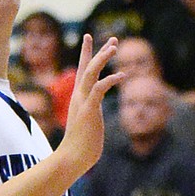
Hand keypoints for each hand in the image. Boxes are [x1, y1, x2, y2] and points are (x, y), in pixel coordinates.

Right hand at [59, 34, 121, 178]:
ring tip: (114, 47)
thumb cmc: (81, 145)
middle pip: (86, 66)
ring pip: (91, 72)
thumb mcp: (87, 122)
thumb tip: (93, 116)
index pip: (82, 70)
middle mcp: (79, 96)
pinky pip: (99, 89)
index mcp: (79, 97)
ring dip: (102, 58)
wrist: (72, 158)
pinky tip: (122, 75)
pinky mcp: (89, 110)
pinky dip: (110, 80)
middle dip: (99, 51)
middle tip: (113, 38)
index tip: (89, 37)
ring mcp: (83, 102)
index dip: (86, 53)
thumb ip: (89, 114)